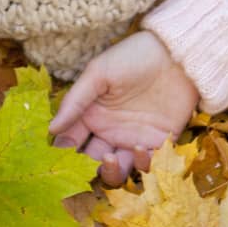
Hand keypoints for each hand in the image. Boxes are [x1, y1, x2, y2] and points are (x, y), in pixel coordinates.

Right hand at [48, 30, 200, 186]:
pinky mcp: (159, 144)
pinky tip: (137, 148)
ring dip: (110, 172)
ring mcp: (133, 139)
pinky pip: (147, 166)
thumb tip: (51, 129)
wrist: (176, 54)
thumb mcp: (98, 73)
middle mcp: (109, 131)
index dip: (62, 154)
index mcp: (91, 115)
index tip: (56, 161)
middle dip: (84, 170)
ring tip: (110, 157)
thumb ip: (75, 101)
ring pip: (117, 171)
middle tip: (83, 168)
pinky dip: (140, 164)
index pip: (70, 142)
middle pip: (90, 162)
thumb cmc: (133, 57)